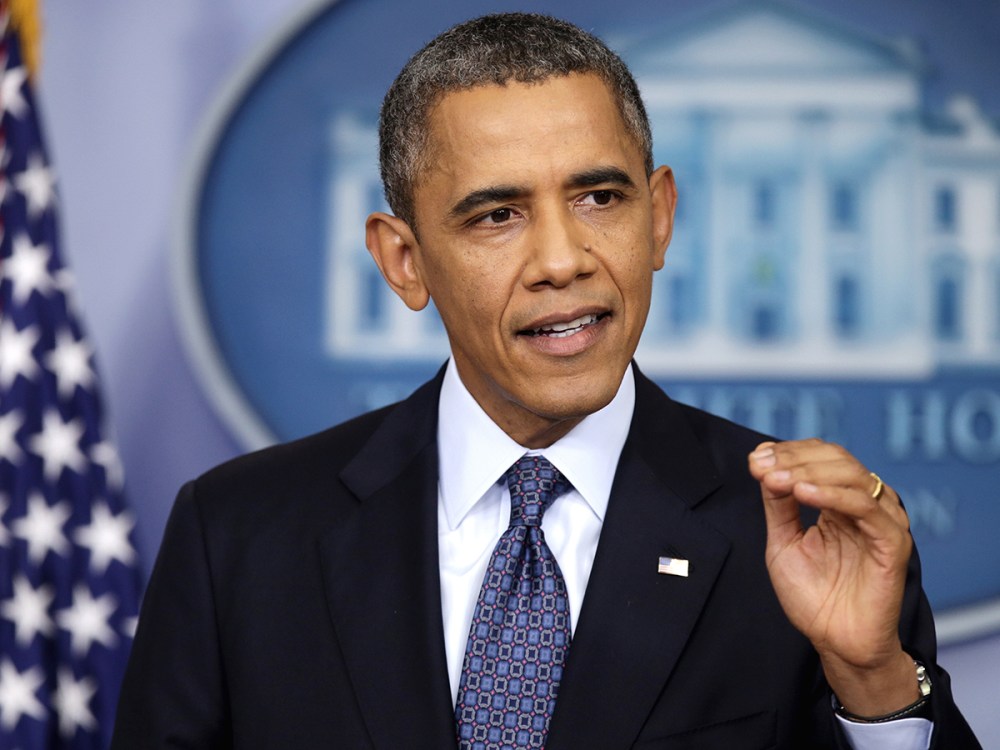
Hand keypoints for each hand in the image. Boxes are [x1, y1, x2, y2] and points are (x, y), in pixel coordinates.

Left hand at [748, 439, 919, 715]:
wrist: (836, 642)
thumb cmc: (813, 597)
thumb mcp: (783, 542)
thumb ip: (778, 504)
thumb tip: (765, 464)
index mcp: (840, 501)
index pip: (819, 457)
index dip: (786, 452)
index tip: (754, 458)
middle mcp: (864, 505)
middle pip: (835, 458)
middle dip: (793, 458)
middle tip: (762, 466)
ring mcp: (881, 521)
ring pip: (852, 475)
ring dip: (809, 471)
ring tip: (778, 479)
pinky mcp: (892, 542)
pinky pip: (866, 507)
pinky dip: (833, 494)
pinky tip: (803, 493)